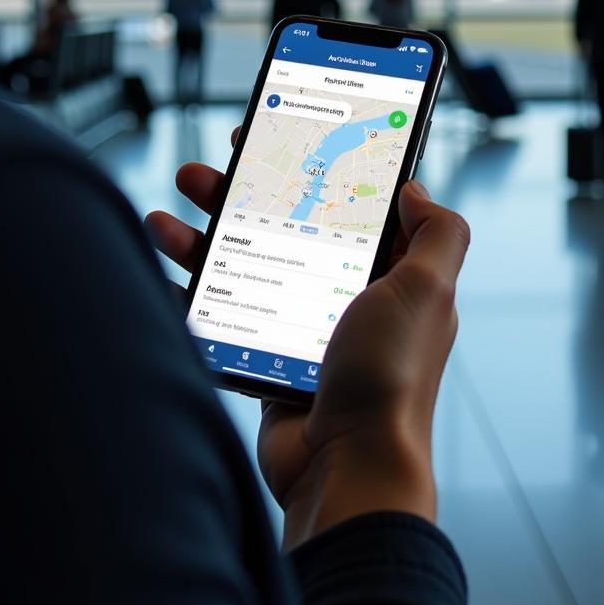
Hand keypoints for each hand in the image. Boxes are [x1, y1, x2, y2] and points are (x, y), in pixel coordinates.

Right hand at [145, 134, 469, 549]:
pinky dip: (192, 287)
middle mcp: (343, 294)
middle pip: (283, 225)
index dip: (310, 166)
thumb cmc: (391, 377)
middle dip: (241, 195)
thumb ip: (438, 232)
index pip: (344, 202)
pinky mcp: (267, 355)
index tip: (272, 138)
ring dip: (203, 235)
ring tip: (165, 216)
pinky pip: (224, 310)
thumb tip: (414, 187)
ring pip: (245, 263)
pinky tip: (165, 266)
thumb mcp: (429, 289)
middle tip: (205, 172)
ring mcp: (300, 325)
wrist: (346, 466)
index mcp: (387, 273)